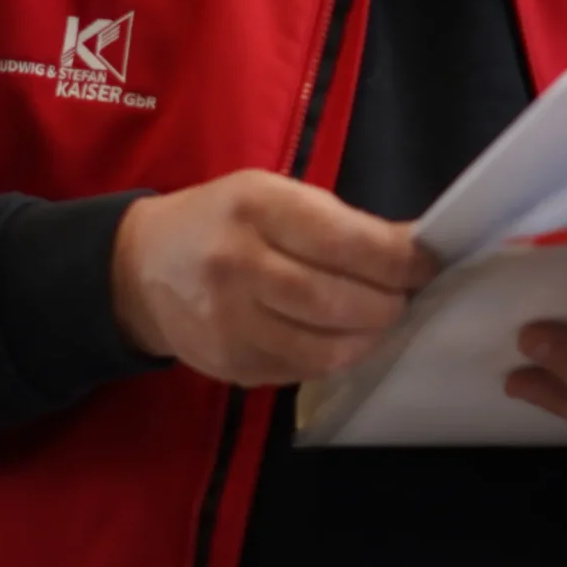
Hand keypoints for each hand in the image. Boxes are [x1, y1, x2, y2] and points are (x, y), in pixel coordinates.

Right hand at [111, 171, 435, 385]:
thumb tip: (414, 246)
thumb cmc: (223, 221)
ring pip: (323, 347)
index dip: (397, 260)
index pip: (343, 242)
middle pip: (336, 300)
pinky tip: (341, 338)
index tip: (427, 264)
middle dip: (387, 304)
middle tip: (405, 298)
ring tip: (379, 320)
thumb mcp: (276, 196)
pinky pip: (301, 370)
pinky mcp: (229, 365)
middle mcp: (237, 265)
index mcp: (256, 208)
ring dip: (367, 338)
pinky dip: (334, 357)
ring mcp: (228, 322)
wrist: (140, 269)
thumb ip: (343, 223)